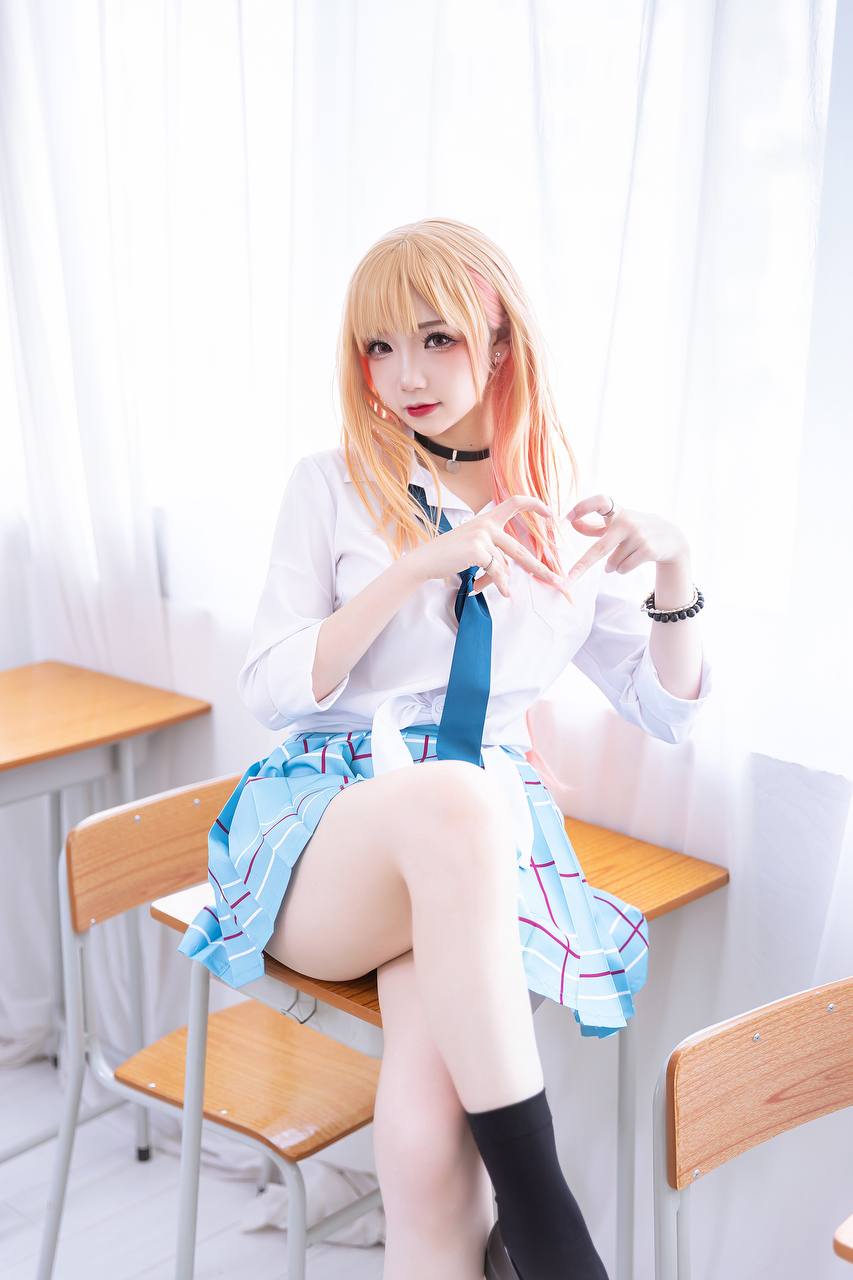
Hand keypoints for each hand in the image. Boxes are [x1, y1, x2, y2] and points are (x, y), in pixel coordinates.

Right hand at [405, 495, 573, 600]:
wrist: (425, 560)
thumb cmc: (448, 556)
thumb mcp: (473, 547)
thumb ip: (493, 554)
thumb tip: (509, 576)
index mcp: (486, 519)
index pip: (515, 502)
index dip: (535, 505)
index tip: (551, 513)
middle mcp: (486, 525)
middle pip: (520, 550)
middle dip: (539, 568)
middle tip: (556, 580)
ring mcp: (482, 536)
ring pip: (504, 567)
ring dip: (496, 582)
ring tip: (482, 587)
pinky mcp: (478, 550)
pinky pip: (496, 573)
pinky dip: (499, 585)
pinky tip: (503, 593)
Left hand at [563, 495, 689, 579]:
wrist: (672, 538)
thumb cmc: (635, 530)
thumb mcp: (617, 524)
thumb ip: (594, 526)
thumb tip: (571, 523)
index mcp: (617, 511)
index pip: (600, 502)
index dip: (583, 507)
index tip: (567, 518)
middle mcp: (627, 521)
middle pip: (600, 548)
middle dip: (582, 565)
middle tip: (568, 579)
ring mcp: (639, 535)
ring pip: (611, 563)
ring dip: (611, 566)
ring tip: (624, 555)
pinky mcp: (648, 549)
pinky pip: (623, 569)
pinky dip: (622, 570)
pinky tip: (633, 560)